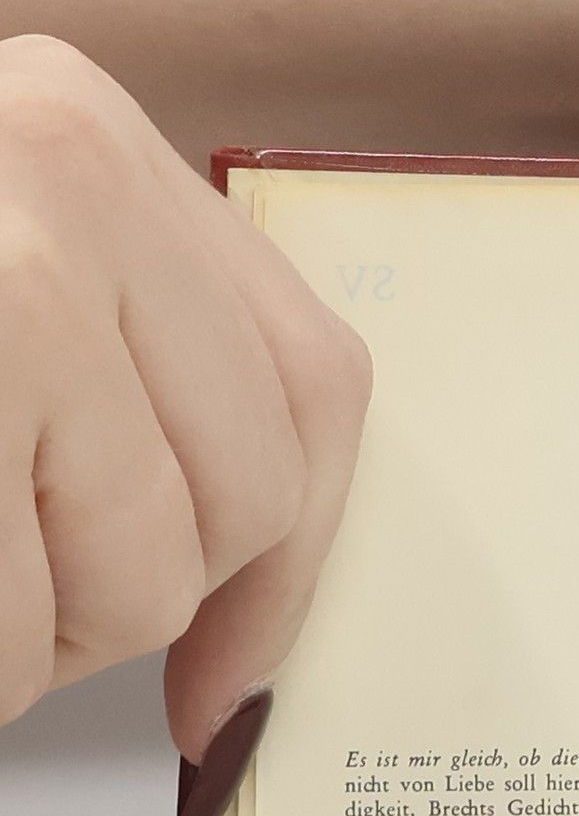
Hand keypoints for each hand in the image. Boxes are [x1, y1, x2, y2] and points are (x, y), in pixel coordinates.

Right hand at [0, 34, 370, 756]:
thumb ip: (123, 385)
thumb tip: (244, 619)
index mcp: (91, 140)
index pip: (310, 389)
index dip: (292, 564)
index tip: (236, 675)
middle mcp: (61, 178)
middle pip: (236, 503)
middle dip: (133, 605)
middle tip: (11, 597)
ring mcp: (2, 283)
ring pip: (136, 583)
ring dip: (30, 643)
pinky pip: (13, 626)